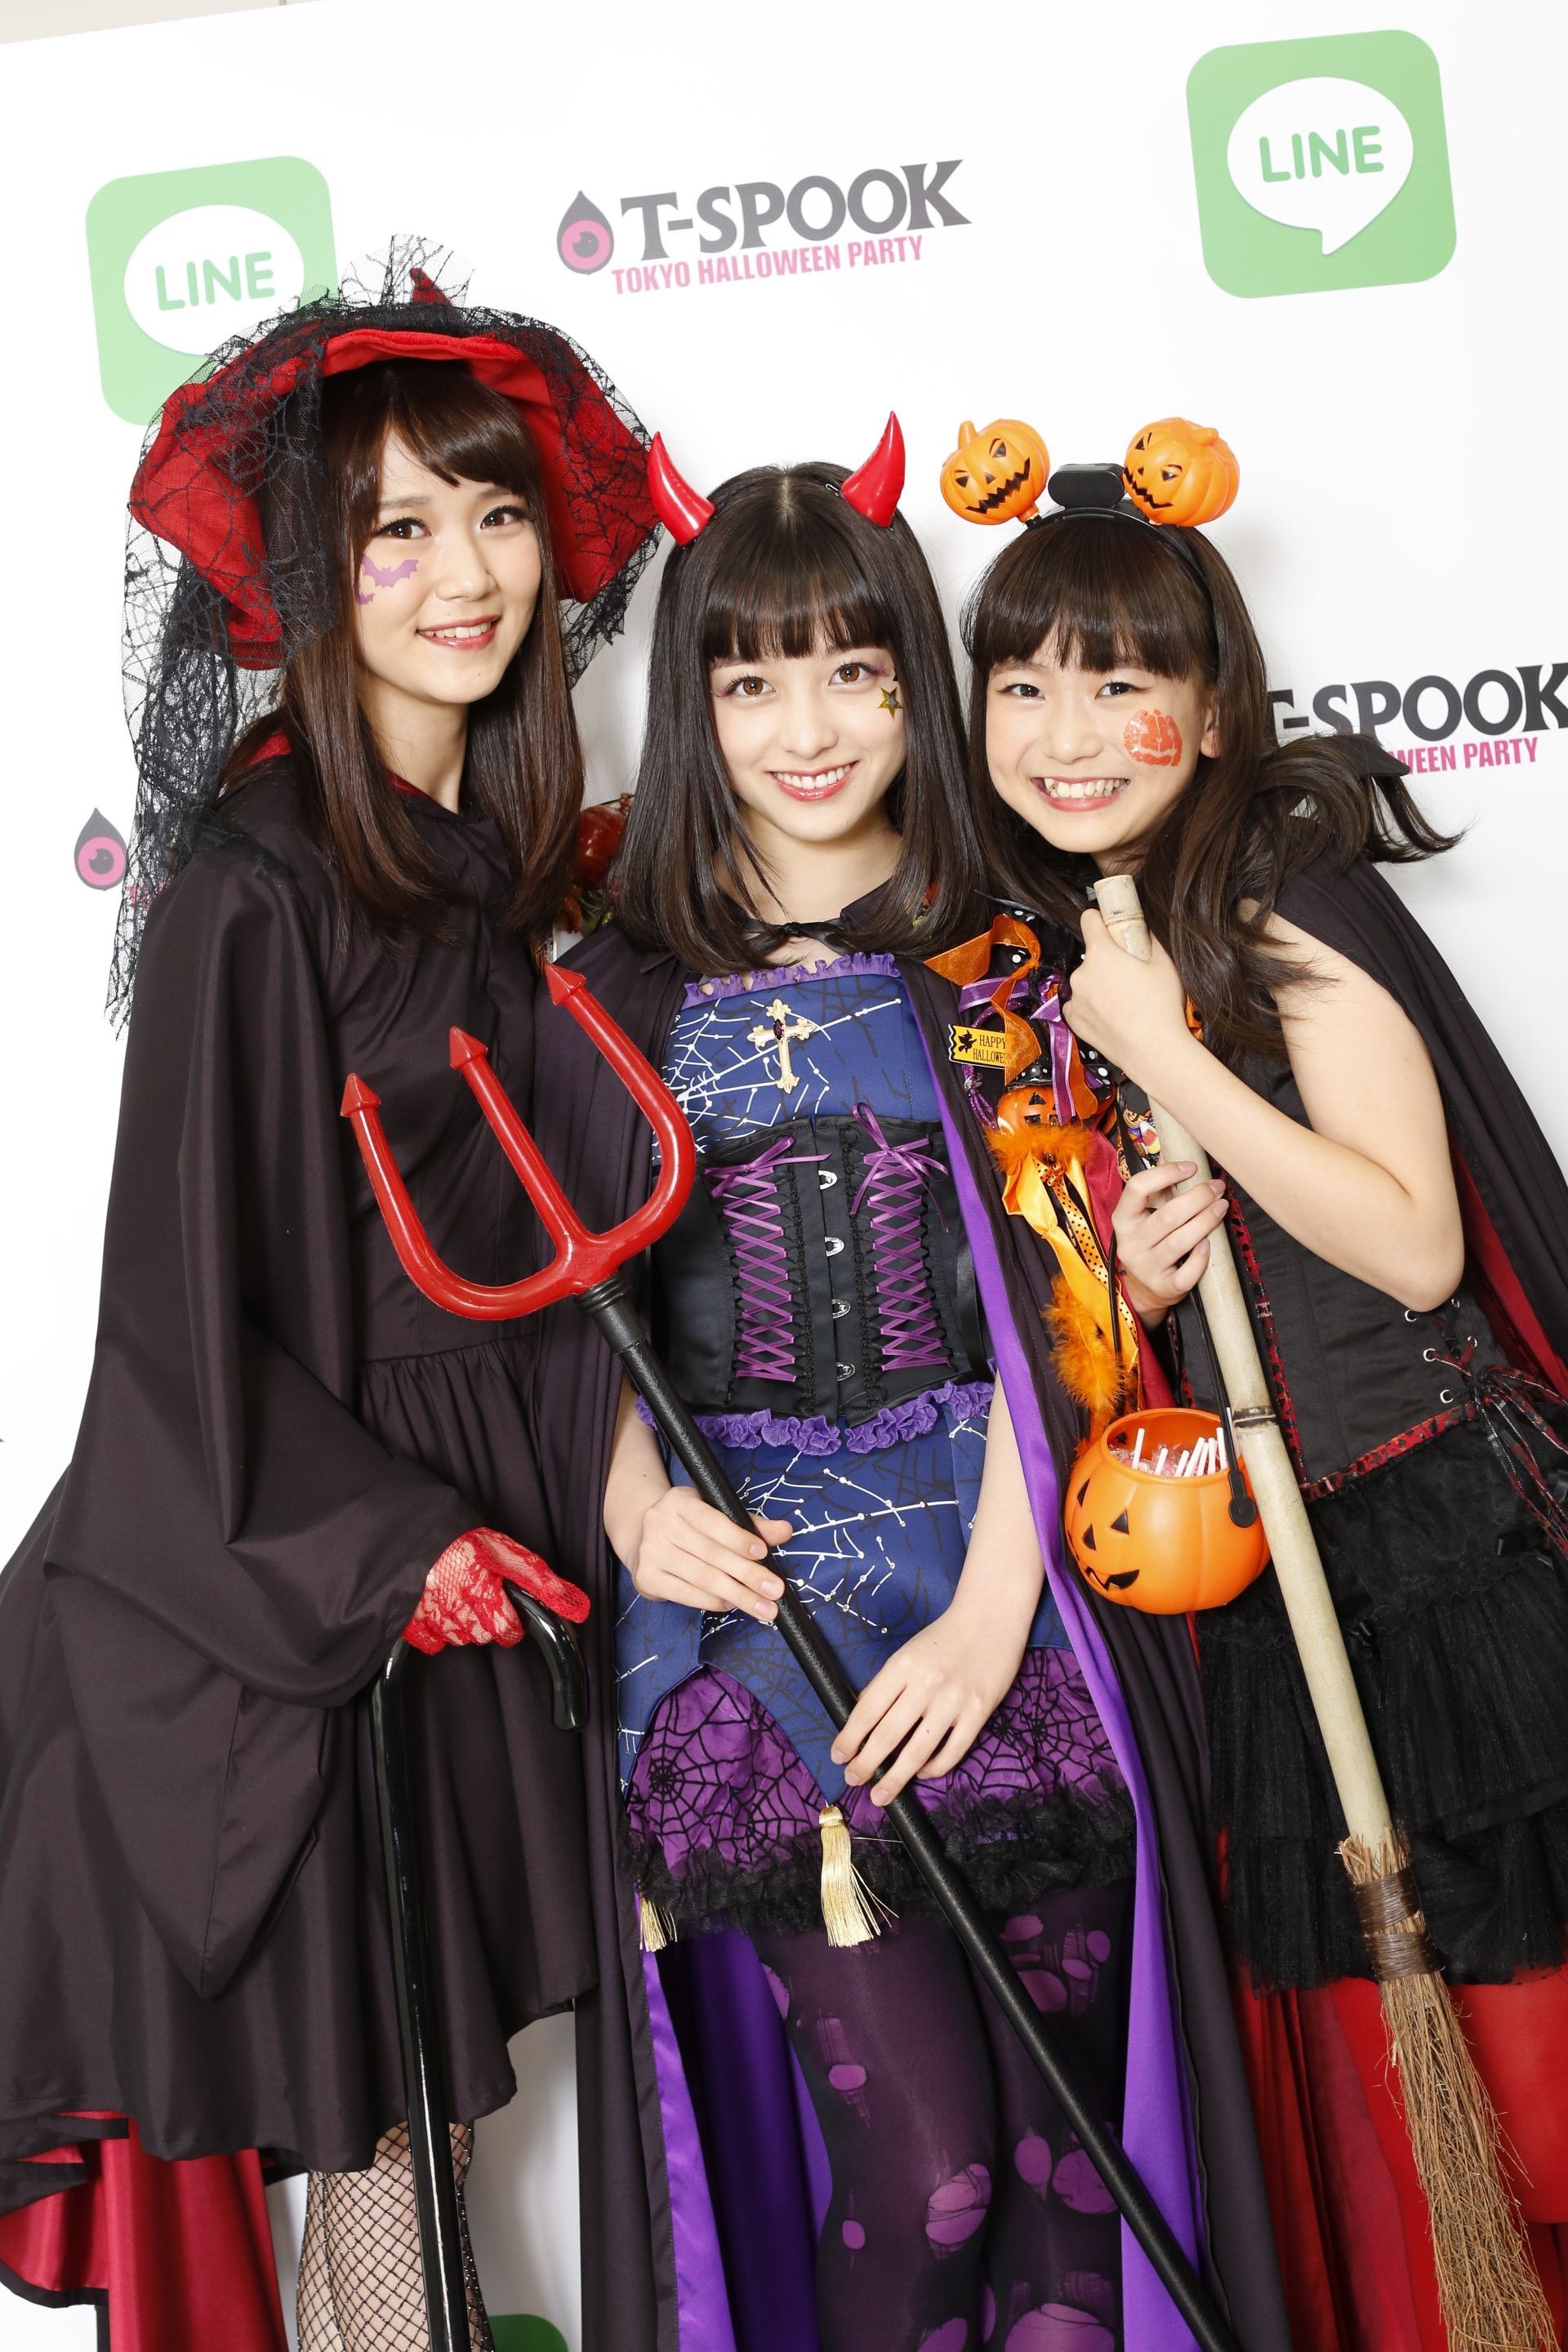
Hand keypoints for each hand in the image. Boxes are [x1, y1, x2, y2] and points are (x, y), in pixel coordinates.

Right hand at [403, 1528, 590, 1655]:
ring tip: (458, 1598)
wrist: (416, 1529)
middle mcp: (456, 1608)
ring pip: (457, 1639)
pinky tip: (438, 1608)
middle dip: (486, 1622)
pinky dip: (435, 1630)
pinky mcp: (410, 1620)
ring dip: (461, 1624)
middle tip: (480, 1599)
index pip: (506, 1630)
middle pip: (482, 1637)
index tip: (507, 1613)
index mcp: (482, 1590)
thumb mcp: (506, 1552)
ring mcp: (431, 1616)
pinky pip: (429, 1641)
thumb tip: (574, 1605)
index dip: (511, 1624)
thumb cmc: (464, 1540)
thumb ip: (539, 1579)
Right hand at [628, 1486, 791, 1624]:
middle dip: (747, 1575)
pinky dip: (712, 1601)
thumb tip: (785, 1531)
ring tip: (762, 1606)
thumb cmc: (690, 1526)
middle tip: (774, 1591)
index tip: (763, 1553)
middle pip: (710, 1554)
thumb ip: (751, 1524)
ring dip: (736, 1595)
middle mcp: (660, 1523)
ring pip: (701, 1577)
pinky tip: (731, 1604)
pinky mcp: (646, 1577)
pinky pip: (685, 1594)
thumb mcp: (717, 1514)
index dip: (737, 1538)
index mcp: (680, 1501)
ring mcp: (651, 1552)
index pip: (711, 1521)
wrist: (643, 1538)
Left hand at [830, 1599, 1023, 1808]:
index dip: (849, 1737)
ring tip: (881, 1795)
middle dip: (866, 1764)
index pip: (867, 1710)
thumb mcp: (907, 1653)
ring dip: (896, 1778)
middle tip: (853, 1780)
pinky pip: (952, 1752)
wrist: (990, 1618)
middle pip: (888, 1735)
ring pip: (918, 1751)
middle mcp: (926, 1684)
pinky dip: (933, 1769)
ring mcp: (954, 1700)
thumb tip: (861, 1720)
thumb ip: (887, 1685)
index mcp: (902, 1666)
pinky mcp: (978, 1713)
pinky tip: (921, 1773)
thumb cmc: (944, 1638)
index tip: (838, 1756)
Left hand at [1064, 909, 1191, 1091]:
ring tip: (1124, 1002)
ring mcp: (1075, 998)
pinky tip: (1113, 1016)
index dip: (1100, 920)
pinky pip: (1080, 1004)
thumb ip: (1147, 940)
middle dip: (1107, 961)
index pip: (1089, 919)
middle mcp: (1081, 973)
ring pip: (1086, 982)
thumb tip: (1139, 930)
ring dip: (1099, 985)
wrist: (1154, 1052)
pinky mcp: (1074, 1020)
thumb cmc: (1162, 1006)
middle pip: (1091, 956)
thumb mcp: (1164, 963)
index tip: (1108, 926)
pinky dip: (1092, 1006)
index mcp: (1101, 953)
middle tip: (1130, 977)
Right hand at [1112, 1162, 1228, 1318]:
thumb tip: (1179, 1155)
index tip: (1192, 1167)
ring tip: (1222, 1207)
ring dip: (1206, 1221)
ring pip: (1179, 1242)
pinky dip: (1200, 1258)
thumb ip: (1159, 1191)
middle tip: (1218, 1187)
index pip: (1138, 1188)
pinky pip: (1186, 1273)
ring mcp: (1145, 1268)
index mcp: (1123, 1219)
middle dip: (1198, 1198)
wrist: (1143, 1289)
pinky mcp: (1163, 1288)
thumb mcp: (1145, 1216)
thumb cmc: (1150, 1241)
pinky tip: (1209, 1244)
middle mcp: (1130, 1243)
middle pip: (1167, 1216)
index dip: (1166, 1173)